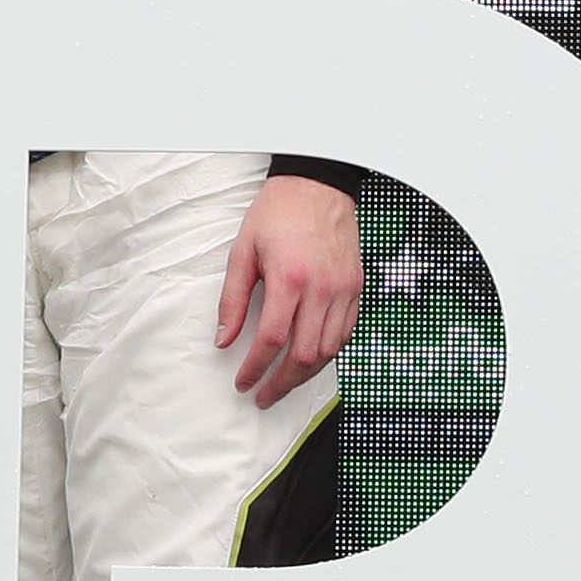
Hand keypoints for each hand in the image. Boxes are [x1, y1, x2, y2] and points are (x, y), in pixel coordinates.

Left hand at [214, 173, 365, 403]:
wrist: (317, 185)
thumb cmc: (278, 213)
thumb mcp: (243, 251)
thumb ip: (233, 299)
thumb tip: (224, 338)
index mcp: (290, 278)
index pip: (272, 340)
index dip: (255, 368)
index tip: (243, 382)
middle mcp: (322, 289)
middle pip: (304, 356)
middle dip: (281, 383)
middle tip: (263, 395)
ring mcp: (343, 290)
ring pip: (329, 351)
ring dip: (305, 375)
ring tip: (284, 383)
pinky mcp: (356, 288)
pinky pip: (346, 334)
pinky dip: (327, 353)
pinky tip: (310, 359)